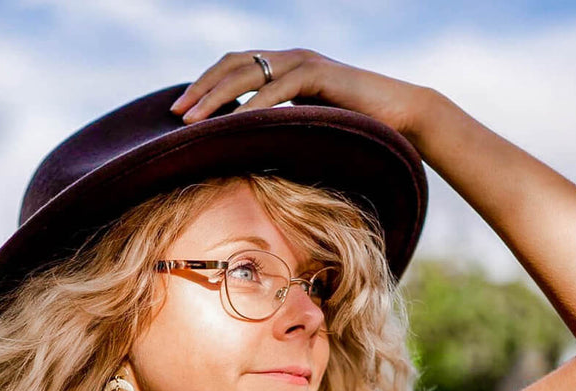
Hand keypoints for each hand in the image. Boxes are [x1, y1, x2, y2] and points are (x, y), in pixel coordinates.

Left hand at [170, 48, 429, 138]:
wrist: (400, 116)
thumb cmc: (353, 126)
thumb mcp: (306, 123)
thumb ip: (279, 124)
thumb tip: (249, 148)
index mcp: (282, 67)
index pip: (232, 67)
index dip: (203, 86)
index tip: (178, 112)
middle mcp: (289, 58)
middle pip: (233, 65)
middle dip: (200, 89)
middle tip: (175, 114)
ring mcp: (304, 63)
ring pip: (249, 73)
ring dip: (217, 97)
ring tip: (192, 121)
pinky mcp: (321, 75)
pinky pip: (280, 88)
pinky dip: (255, 106)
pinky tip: (234, 123)